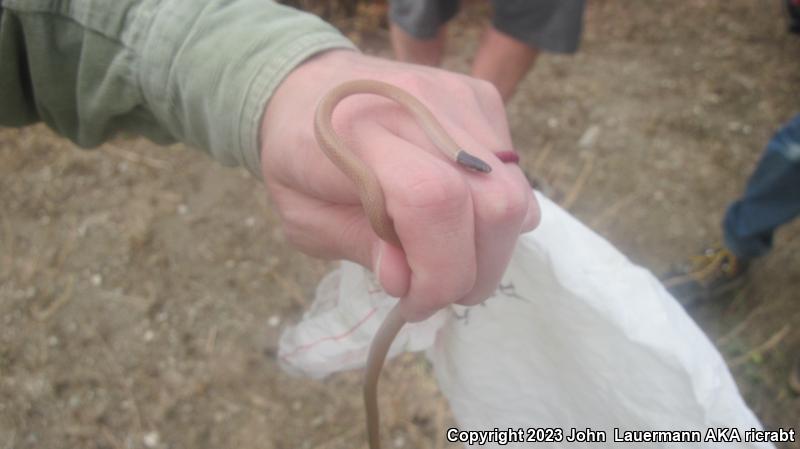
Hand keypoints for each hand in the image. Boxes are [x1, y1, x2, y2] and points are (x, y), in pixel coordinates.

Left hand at [260, 50, 538, 320]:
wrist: (304, 87)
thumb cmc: (298, 159)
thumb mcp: (306, 218)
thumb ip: (359, 247)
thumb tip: (408, 283)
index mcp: (358, 134)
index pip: (432, 202)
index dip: (439, 270)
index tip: (417, 304)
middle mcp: (419, 105)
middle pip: (494, 202)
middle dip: (477, 270)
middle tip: (440, 290)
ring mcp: (457, 97)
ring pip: (515, 192)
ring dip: (490, 246)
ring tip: (447, 254)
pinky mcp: (481, 97)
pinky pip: (513, 173)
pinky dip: (492, 212)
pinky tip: (455, 211)